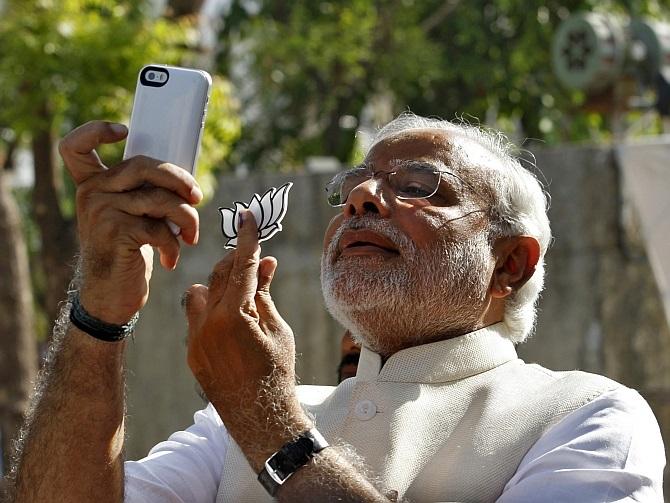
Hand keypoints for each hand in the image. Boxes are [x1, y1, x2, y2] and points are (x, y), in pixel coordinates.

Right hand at [59, 121, 202, 323]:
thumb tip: (186, 179)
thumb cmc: (128, 253)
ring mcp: (101, 210)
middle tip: (197, 197)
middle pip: (143, 166)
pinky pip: (160, 227)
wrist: (111, 296)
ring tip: (191, 237)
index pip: (76, 146)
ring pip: (160, 199)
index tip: (123, 130)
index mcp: (92, 185)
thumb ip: (144, 192)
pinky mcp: (115, 231)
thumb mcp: (133, 216)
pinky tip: (171, 258)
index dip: (96, 130)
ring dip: (186, 218)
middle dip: (179, 179)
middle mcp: (91, 193)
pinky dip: (174, 244)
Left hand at [184, 210, 310, 469]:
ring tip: (239, 293)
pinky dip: (211, 310)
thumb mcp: (277, 329)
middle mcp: (208, 324)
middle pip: (219, 275)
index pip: (242, 266)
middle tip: (252, 256)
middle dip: (236, 262)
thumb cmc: (278, 373)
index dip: (248, 239)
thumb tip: (265, 263)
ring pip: (199, 294)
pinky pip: (195, 319)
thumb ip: (264, 294)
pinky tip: (230, 320)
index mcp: (234, 315)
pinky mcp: (191, 353)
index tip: (248, 217)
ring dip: (218, 286)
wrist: (261, 418)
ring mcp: (195, 340)